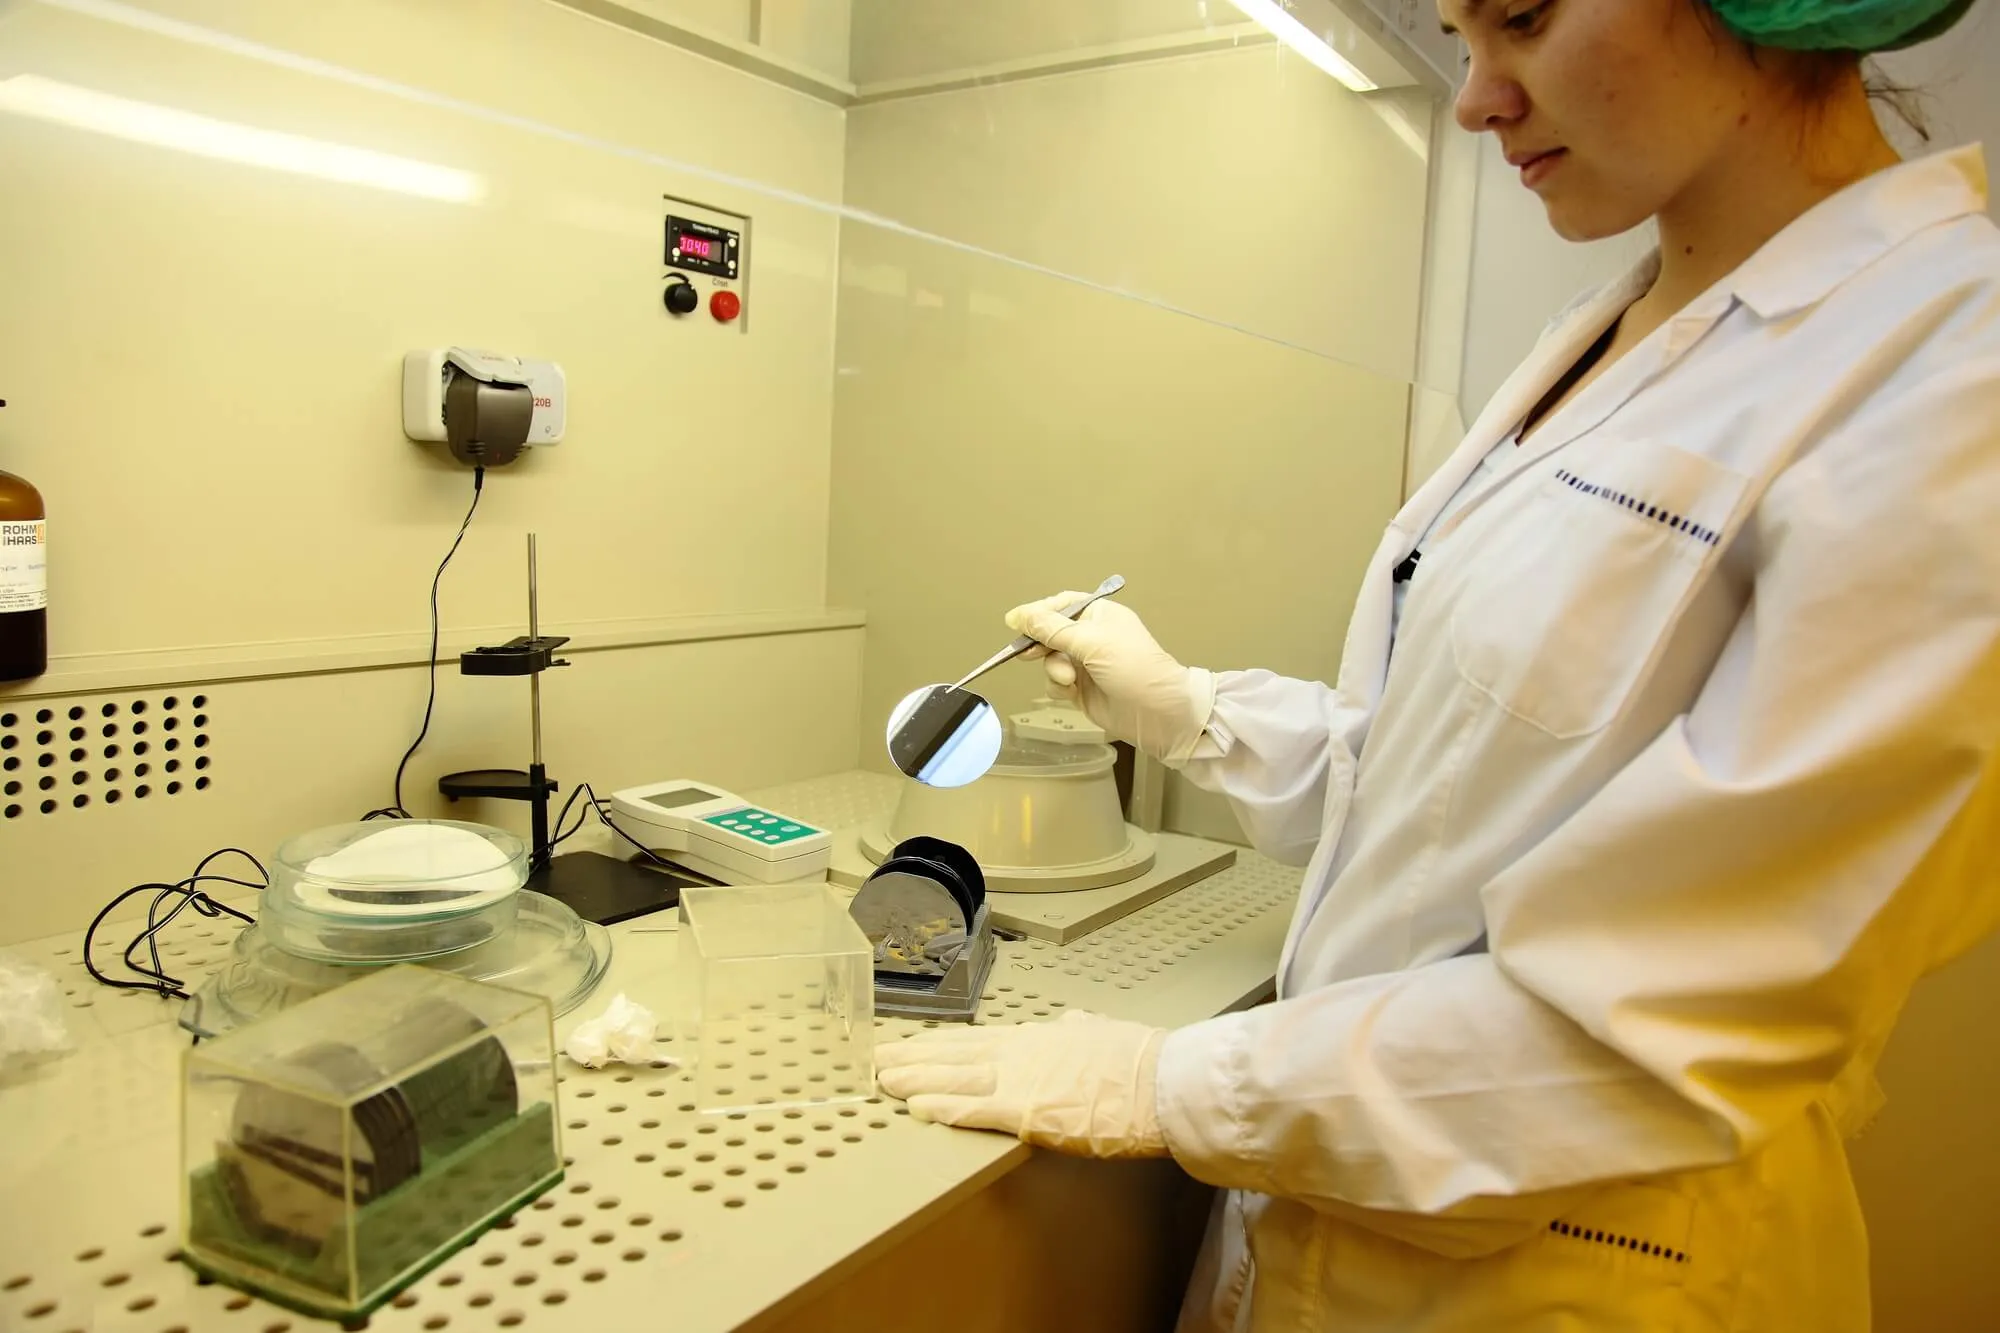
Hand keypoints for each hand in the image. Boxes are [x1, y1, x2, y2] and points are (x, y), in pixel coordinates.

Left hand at [875, 1011, 1170, 1158]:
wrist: (1163, 1080)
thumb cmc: (1142, 1061)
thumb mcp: (1104, 1033)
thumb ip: (1081, 1030)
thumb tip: (1074, 1024)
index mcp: (1039, 1038)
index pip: (976, 1041)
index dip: (940, 1045)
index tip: (914, 1045)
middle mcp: (1022, 1052)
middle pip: (954, 1054)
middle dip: (913, 1057)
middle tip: (878, 1058)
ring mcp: (1021, 1079)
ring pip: (954, 1077)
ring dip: (915, 1079)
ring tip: (882, 1080)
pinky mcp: (1028, 1110)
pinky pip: (975, 1109)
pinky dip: (943, 1108)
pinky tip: (917, 1109)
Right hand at [1004, 593, 1214, 764]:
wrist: (1158, 714)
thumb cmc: (1132, 668)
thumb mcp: (1091, 641)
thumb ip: (1051, 628)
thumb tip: (1017, 615)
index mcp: (1100, 615)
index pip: (1062, 605)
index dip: (1038, 612)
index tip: (1014, 622)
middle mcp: (1092, 636)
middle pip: (1050, 632)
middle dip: (1041, 644)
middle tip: (1027, 653)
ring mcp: (1086, 664)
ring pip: (1050, 659)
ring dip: (1054, 668)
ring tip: (1069, 679)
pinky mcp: (1081, 688)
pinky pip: (1056, 682)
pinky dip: (1058, 686)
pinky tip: (1071, 692)